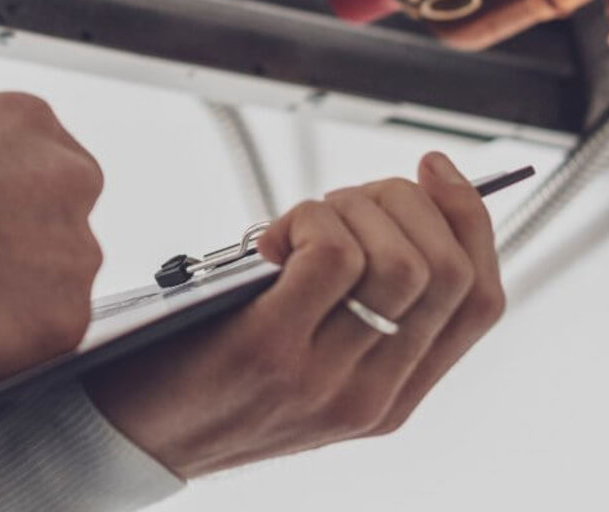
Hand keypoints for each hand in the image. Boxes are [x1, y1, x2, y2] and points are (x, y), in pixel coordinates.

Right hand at [0, 93, 103, 387]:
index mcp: (30, 121)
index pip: (44, 155)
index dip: (11, 193)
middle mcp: (69, 176)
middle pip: (62, 213)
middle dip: (28, 241)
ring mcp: (76, 247)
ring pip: (59, 277)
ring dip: (22, 292)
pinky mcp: (68, 313)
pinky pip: (48, 330)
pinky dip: (16, 340)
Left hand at [85, 152, 504, 477]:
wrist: (129, 438)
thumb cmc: (206, 380)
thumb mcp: (305, 363)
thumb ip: (352, 313)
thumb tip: (386, 211)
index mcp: (391, 397)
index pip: (479, 301)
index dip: (469, 220)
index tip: (432, 170)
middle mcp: (372, 395)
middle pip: (447, 269)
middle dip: (401, 202)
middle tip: (339, 201)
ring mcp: (325, 378)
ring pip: (399, 260)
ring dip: (350, 208)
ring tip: (297, 222)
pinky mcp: (269, 349)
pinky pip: (331, 256)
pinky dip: (308, 220)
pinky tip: (271, 238)